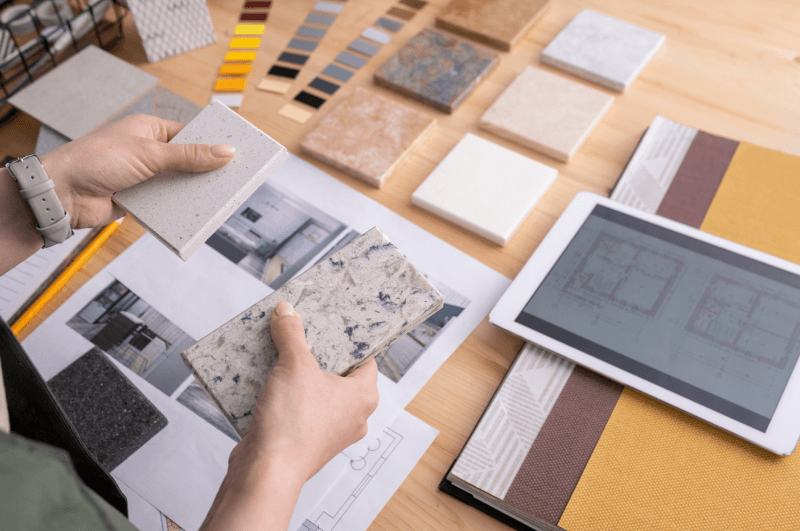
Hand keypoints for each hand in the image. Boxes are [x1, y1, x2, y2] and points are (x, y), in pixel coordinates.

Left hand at [1, 114, 234, 275]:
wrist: (62, 193)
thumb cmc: (96, 160)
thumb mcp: (150, 154)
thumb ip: (189, 156)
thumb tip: (225, 151)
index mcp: (149, 130)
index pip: (189, 135)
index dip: (211, 144)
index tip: (235, 152)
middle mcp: (148, 152)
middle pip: (187, 162)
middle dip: (206, 171)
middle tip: (233, 179)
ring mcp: (144, 176)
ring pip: (178, 184)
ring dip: (192, 192)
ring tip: (218, 198)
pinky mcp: (140, 199)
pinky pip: (167, 204)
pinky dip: (178, 208)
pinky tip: (194, 213)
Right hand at [200, 301, 378, 530]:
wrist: (267, 471)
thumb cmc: (294, 424)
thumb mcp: (294, 365)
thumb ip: (292, 334)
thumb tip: (287, 311)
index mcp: (364, 397)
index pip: (366, 359)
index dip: (349, 341)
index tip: (333, 325)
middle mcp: (353, 416)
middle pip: (338, 375)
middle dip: (317, 355)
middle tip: (302, 335)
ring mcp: (329, 431)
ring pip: (316, 393)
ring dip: (298, 376)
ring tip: (281, 353)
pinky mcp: (305, 441)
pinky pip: (299, 410)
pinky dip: (285, 396)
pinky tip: (267, 381)